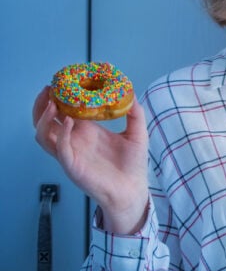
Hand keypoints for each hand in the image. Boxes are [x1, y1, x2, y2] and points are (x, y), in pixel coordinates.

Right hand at [32, 87, 150, 233]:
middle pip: (46, 120)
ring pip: (43, 134)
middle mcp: (74, 140)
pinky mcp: (72, 165)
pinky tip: (69, 122)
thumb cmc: (132, 164)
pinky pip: (59, 148)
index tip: (64, 80)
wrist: (133, 189)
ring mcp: (70, 153)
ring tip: (52, 103)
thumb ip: (135, 113)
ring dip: (43, 118)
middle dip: (43, 103)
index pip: (66, 110)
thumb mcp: (137, 133)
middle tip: (49, 89)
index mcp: (86, 131)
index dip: (62, 96)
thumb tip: (132, 91)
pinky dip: (61, 134)